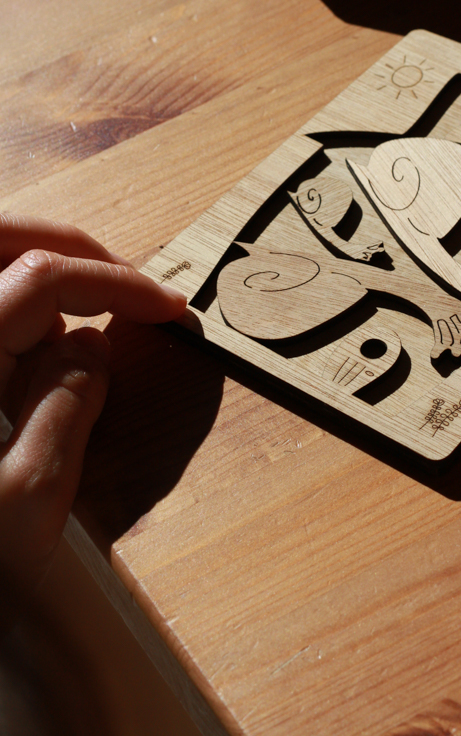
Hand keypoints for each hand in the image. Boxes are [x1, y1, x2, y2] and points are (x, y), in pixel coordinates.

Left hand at [0, 214, 185, 589]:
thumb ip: (68, 407)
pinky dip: (13, 316)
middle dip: (68, 247)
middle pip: (2, 241)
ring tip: (80, 334)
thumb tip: (92, 348)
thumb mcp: (23, 499)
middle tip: (124, 278)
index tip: (166, 307)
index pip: (43, 277)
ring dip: (36, 279)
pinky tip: (32, 362)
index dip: (117, 283)